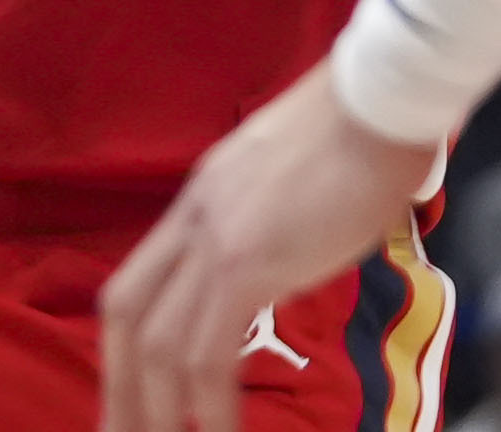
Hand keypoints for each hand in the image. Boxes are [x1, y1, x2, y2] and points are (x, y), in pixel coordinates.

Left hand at [101, 62, 437, 431]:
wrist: (380, 99)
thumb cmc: (358, 137)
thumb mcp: (286, 185)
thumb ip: (266, 228)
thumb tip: (275, 266)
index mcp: (198, 203)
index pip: (135, 285)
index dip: (126, 348)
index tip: (130, 396)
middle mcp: (192, 220)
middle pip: (126, 315)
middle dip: (120, 388)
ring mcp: (216, 237)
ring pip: (159, 342)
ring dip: (158, 409)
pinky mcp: (249, 258)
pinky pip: (210, 348)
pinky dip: (209, 403)